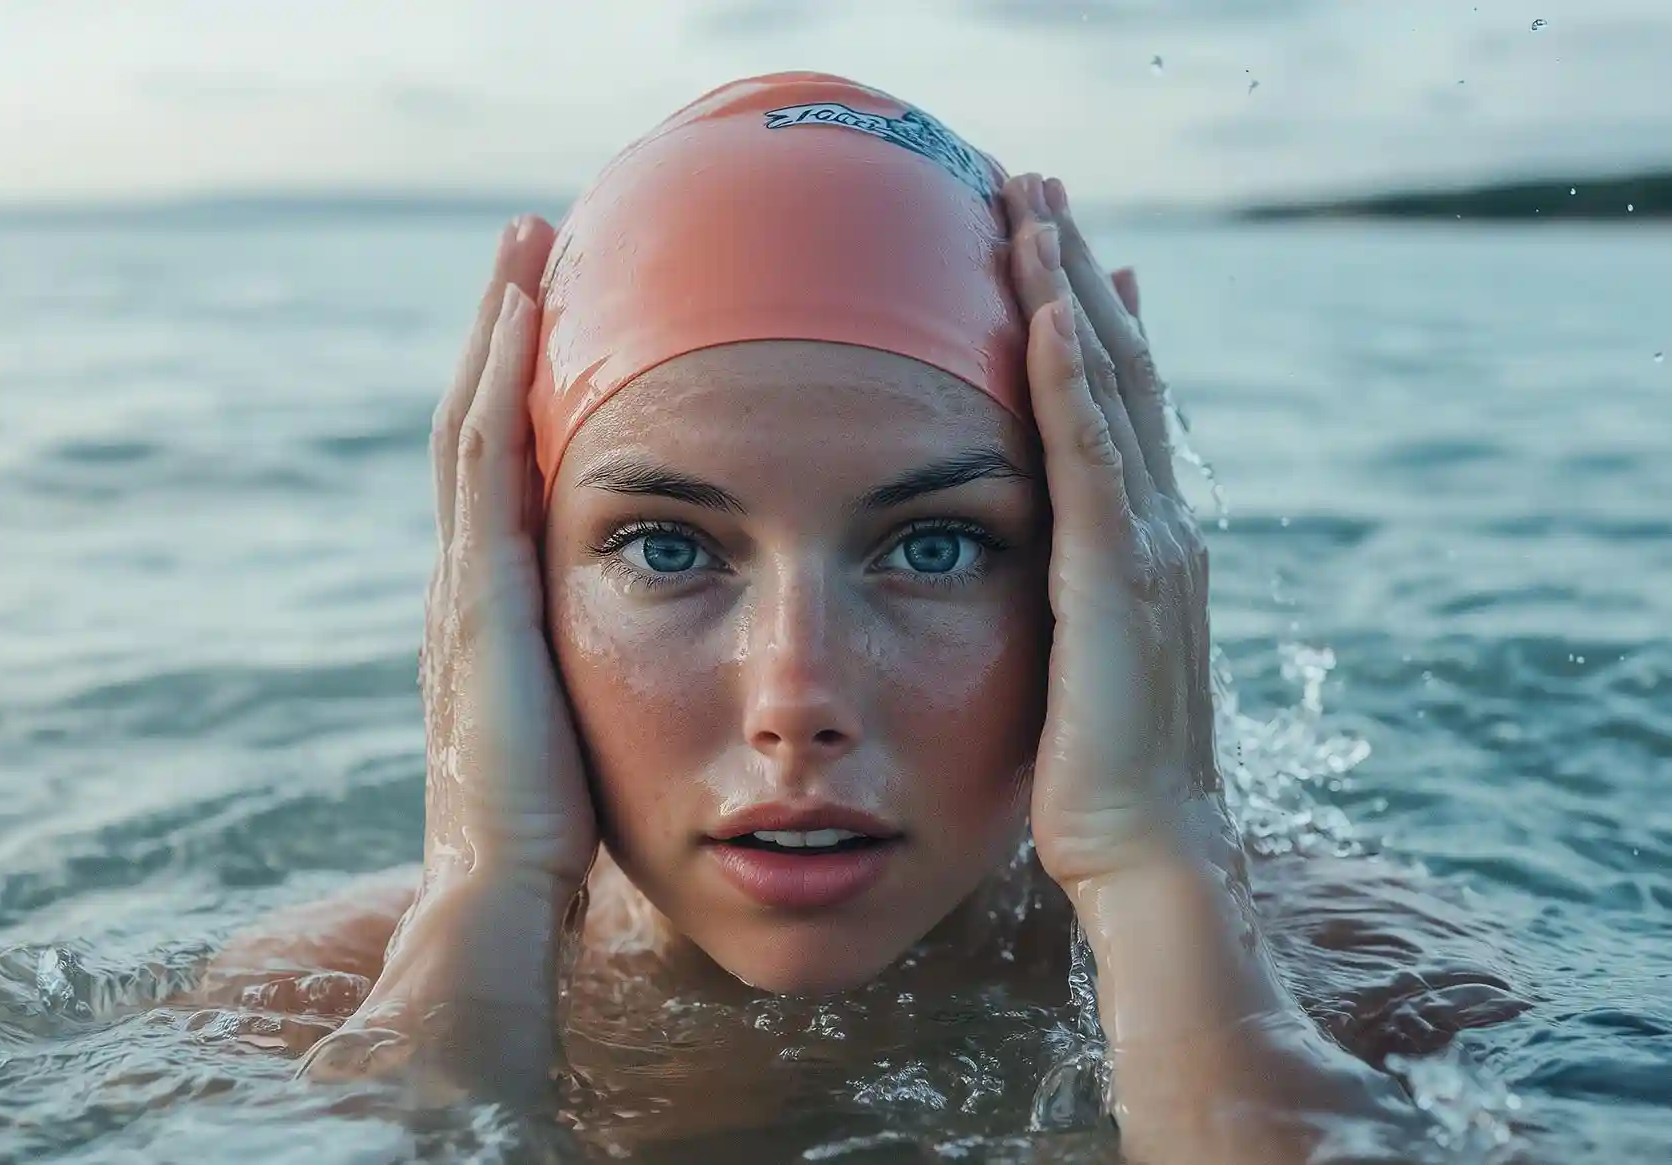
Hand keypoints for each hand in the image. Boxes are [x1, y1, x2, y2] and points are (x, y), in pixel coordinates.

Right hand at [420, 216, 597, 896]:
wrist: (502, 893)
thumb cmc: (563, 837)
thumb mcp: (589, 736)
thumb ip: (608, 683)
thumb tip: (679, 657)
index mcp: (489, 613)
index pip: (498, 476)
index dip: (518, 394)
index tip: (555, 322)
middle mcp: (463, 582)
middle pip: (475, 426)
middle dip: (502, 335)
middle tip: (531, 247)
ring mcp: (462, 581)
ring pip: (473, 420)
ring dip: (499, 328)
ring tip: (526, 244)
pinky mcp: (478, 590)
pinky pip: (484, 454)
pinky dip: (500, 376)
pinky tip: (528, 310)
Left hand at [999, 174, 1233, 890]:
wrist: (1147, 848)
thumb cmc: (1100, 773)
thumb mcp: (1079, 661)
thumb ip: (1069, 598)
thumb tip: (1037, 567)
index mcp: (1147, 546)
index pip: (1118, 409)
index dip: (1094, 323)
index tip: (1065, 254)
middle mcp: (1162, 527)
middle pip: (1118, 369)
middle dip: (1077, 271)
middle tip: (1039, 189)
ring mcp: (1149, 546)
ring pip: (1109, 389)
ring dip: (1071, 289)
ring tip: (1035, 206)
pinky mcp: (1119, 577)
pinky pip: (1093, 457)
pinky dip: (1075, 379)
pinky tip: (1051, 311)